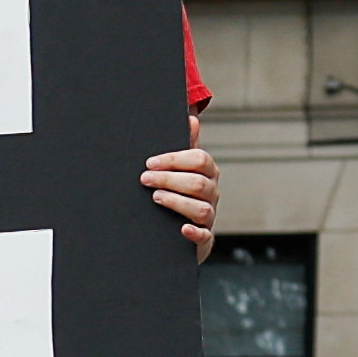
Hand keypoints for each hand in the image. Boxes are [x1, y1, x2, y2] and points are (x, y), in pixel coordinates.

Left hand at [145, 145, 219, 259]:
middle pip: (197, 183)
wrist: (179, 227)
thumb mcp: (184, 168)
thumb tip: (192, 118)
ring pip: (201, 209)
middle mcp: (212, 193)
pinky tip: (182, 228)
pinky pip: (205, 236)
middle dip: (169, 179)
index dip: (174, 159)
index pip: (199, 160)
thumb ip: (187, 145)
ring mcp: (210, 216)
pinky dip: (195, 232)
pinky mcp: (204, 238)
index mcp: (208, 173)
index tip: (150, 162)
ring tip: (156, 197)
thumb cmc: (182, 192)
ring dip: (177, 202)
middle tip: (145, 178)